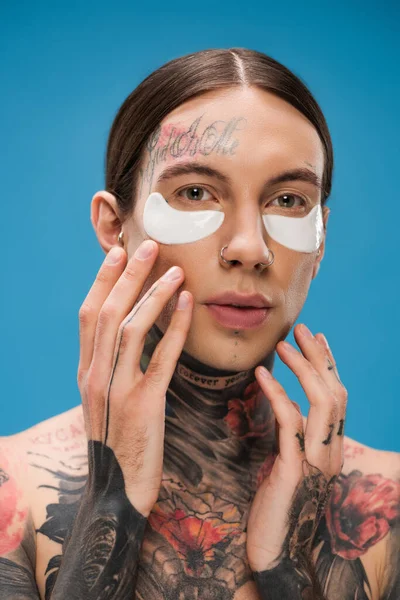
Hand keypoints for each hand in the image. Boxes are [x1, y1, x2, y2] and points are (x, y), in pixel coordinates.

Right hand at [77, 241, 192, 515]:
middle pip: (107, 313)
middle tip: (149, 246)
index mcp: (85, 372)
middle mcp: (94, 376)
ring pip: (129, 329)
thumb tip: (129, 334)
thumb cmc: (117, 443)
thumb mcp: (105, 401)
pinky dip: (174, 327)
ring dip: (152, 295)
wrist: (117, 491)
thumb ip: (111, 367)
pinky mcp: (143, 406)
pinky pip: (161, 358)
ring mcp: (116, 391)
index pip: (88, 315)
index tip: (119, 254)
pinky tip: (187, 305)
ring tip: (174, 270)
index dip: (103, 281)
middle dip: (128, 276)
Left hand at [246, 324, 346, 572]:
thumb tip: (286, 404)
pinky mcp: (295, 471)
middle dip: (319, 358)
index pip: (337, 399)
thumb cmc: (274, 506)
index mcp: (329, 449)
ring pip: (322, 403)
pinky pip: (290, 423)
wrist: (271, 551)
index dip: (329, 366)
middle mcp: (330, 453)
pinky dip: (278, 394)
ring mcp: (316, 462)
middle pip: (335, 394)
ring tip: (284, 344)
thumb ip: (292, 435)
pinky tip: (262, 375)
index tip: (316, 338)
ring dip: (303, 368)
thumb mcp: (286, 463)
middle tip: (301, 329)